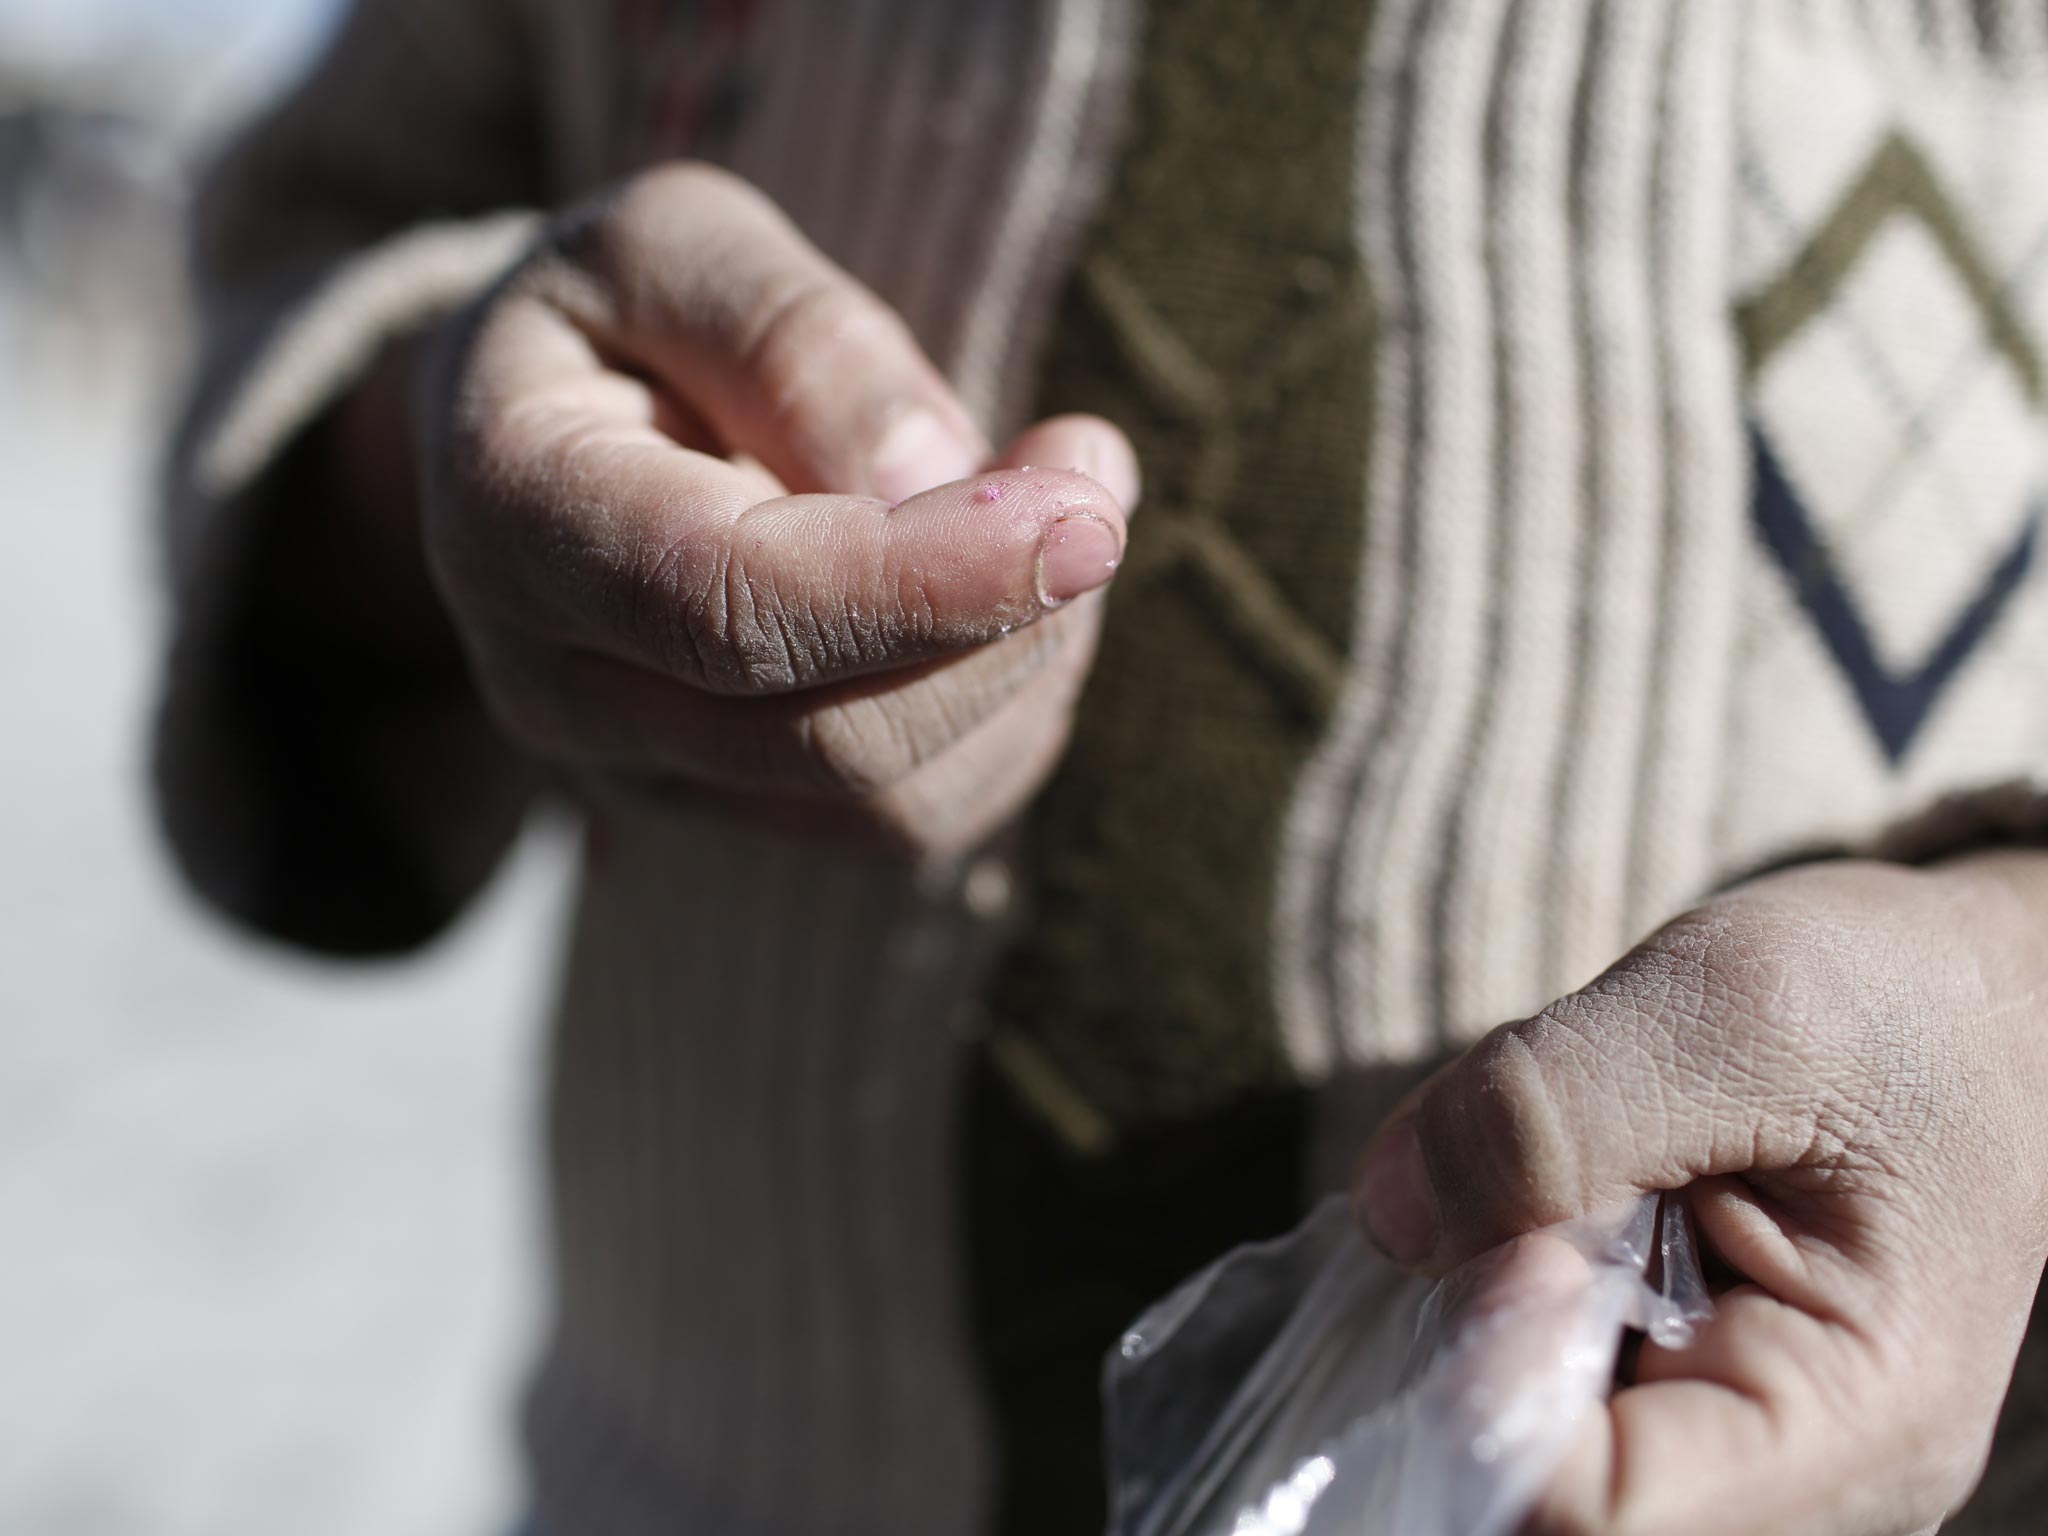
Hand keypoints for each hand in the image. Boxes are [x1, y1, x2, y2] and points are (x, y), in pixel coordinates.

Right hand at [418, 163, 1137, 857]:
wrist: (541, 431)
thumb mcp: (673, 240)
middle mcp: (559, 690)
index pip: (729, 603)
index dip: (924, 580)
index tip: (1084, 513)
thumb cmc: (614, 315)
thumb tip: (932, 474)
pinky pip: (912, 824)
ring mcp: (645, 777)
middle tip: (1096, 474)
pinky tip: (1017, 605)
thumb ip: (793, 337)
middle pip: (831, 737)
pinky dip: (1010, 721)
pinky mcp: (734, 813)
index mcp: (516, 519)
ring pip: (892, 805)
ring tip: (1062, 515)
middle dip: (1008, 621)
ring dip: (1029, 671)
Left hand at [1352, 854, 2047, 1534]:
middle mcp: (1799, 1477)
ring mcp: (1732, 1443)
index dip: (1499, 1380)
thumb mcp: (1725, 1010)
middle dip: (1480, 1339)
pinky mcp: (1675, 1390)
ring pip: (1525, 1438)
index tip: (1507, 1237)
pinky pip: (1540, 1388)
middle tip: (1507, 1192)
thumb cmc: (1891, 1002)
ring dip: (1483, 1302)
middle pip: (1546, 1493)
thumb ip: (1550, 1112)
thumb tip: (1391, 1214)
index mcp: (1852, 1418)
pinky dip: (1497, 1291)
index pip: (1598, 1507)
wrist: (1966, 994)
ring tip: (1549, 1179)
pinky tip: (1535, 1204)